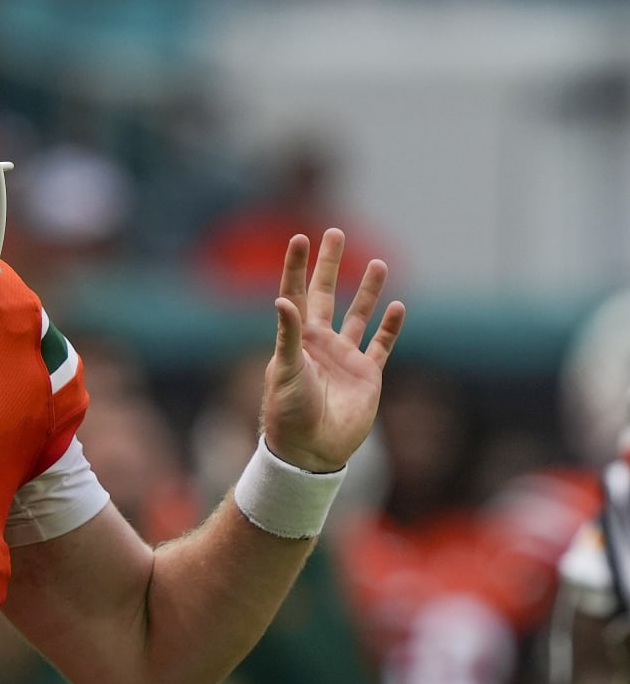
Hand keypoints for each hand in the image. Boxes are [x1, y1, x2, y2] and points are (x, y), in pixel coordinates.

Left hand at [262, 229, 405, 471]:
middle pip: (328, 294)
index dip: (297, 267)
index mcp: (297, 339)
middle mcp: (321, 343)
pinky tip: (399, 306)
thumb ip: (288, 336)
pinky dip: (391, 327)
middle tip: (336, 232)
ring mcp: (345, 357)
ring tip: (378, 263)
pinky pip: (382, 345)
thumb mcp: (284, 371)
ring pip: (359, 315)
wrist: (310, 450)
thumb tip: (284, 300)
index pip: (298, 293)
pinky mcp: (368, 375)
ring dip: (368, 291)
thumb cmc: (289, 412)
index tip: (300, 237)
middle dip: (331, 265)